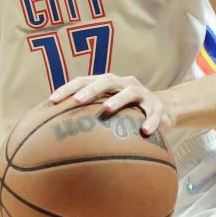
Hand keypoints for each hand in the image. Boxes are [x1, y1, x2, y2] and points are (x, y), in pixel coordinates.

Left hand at [48, 73, 166, 135]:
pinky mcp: (157, 105)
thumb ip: (86, 117)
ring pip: (129, 92)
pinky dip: (150, 121)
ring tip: (107, 109)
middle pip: (106, 81)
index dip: (67, 89)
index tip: (52, 101)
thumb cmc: (126, 112)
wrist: (163, 108)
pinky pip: (155, 113)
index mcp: (107, 83)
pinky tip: (144, 132)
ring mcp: (141, 92)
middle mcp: (123, 83)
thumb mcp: (107, 110)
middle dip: (90, 90)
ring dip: (117, 100)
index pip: (83, 81)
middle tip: (77, 101)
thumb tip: (56, 135)